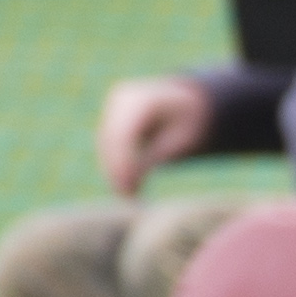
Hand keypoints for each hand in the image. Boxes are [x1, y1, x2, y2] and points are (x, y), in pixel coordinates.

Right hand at [93, 74, 212, 193]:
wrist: (188, 103)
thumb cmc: (189, 123)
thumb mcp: (180, 141)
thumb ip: (155, 157)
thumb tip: (130, 185)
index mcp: (144, 99)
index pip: (124, 133)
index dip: (123, 162)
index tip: (128, 188)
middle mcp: (124, 99)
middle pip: (111, 139)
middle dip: (117, 170)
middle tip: (128, 197)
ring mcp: (115, 108)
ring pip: (106, 144)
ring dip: (114, 171)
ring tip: (130, 195)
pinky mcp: (111, 119)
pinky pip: (108, 146)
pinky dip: (116, 166)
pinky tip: (127, 186)